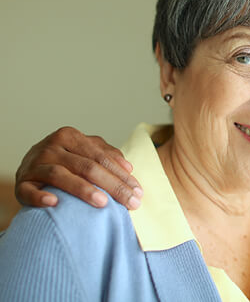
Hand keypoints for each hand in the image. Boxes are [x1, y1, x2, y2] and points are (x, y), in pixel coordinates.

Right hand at [14, 126, 142, 209]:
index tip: (138, 191)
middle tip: (131, 202)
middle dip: (113, 186)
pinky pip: (29, 191)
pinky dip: (41, 197)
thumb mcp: (84, 151)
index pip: (101, 157)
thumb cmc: (64, 159)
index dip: (121, 174)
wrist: (28, 167)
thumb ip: (106, 154)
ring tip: (103, 203)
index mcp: (69, 136)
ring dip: (83, 190)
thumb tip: (128, 167)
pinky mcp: (21, 183)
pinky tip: (55, 203)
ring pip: (61, 175)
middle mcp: (51, 147)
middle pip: (87, 167)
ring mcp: (35, 164)